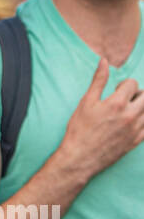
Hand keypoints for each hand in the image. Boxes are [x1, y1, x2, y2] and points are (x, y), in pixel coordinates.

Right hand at [60, 58, 143, 179]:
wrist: (80, 157)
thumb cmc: (80, 129)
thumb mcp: (86, 102)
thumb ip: (98, 80)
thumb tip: (104, 61)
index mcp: (117, 103)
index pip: (132, 84)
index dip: (124, 85)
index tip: (116, 91)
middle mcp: (130, 116)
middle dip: (137, 93)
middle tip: (125, 99)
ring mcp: (136, 129)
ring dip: (141, 106)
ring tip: (129, 110)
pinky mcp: (137, 141)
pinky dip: (143, 120)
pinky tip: (133, 122)